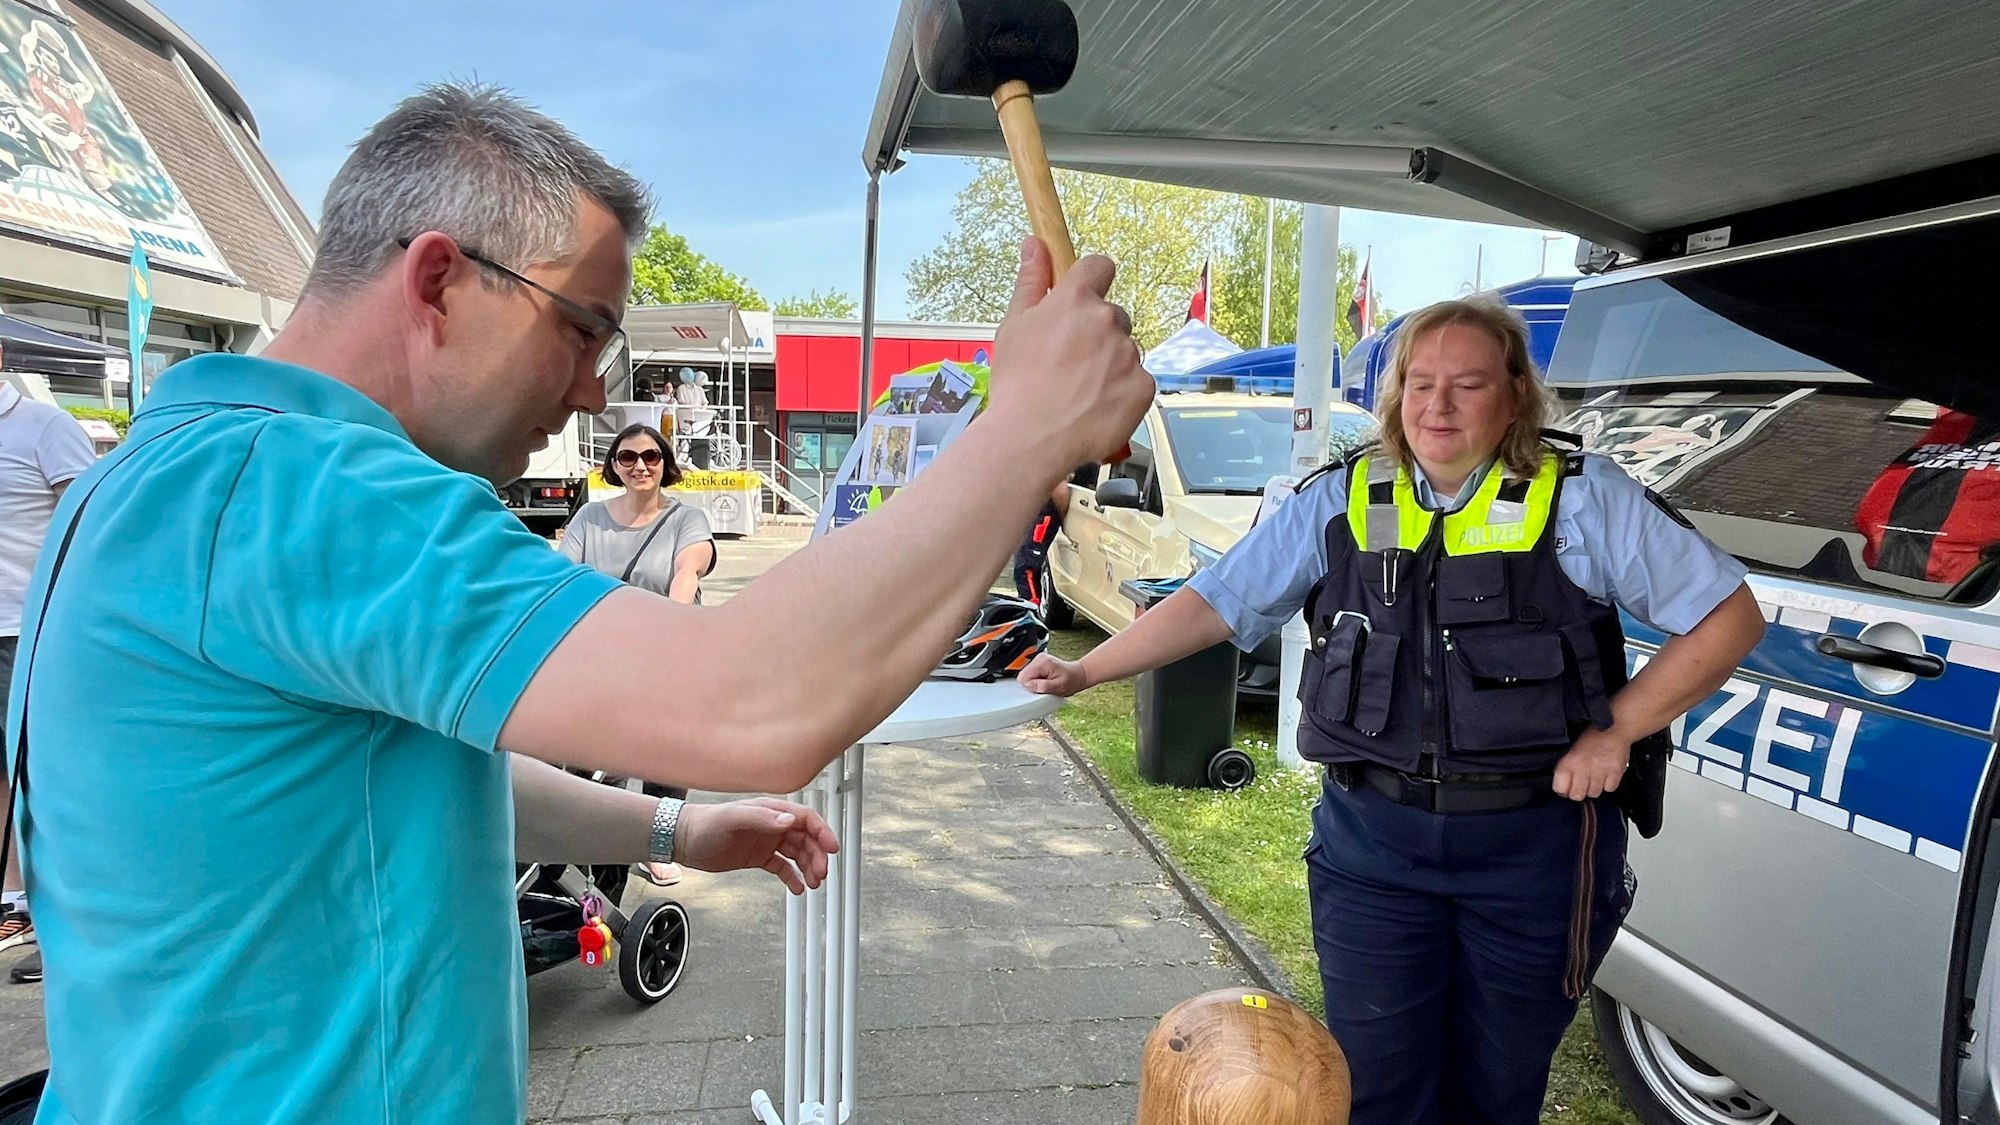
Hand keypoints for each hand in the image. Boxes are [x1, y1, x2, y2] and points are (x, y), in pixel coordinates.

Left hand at [672, 797, 839, 893]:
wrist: (683, 839)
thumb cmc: (705, 824)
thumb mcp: (733, 818)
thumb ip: (762, 818)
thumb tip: (789, 821)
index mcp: (771, 811)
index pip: (806, 819)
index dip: (822, 832)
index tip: (832, 848)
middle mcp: (773, 825)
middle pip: (806, 839)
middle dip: (817, 856)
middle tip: (820, 874)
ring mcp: (767, 841)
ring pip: (797, 854)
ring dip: (809, 867)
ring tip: (813, 883)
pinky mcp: (758, 857)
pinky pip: (782, 867)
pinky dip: (792, 877)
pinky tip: (798, 888)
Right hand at [986, 238, 1153, 472]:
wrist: (1030, 438)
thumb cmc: (1016, 384)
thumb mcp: (1013, 326)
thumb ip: (1031, 281)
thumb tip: (1035, 243)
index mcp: (1075, 300)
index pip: (1099, 266)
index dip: (1092, 281)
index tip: (1082, 299)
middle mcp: (1107, 320)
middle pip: (1113, 316)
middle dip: (1098, 334)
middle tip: (1070, 365)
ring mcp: (1129, 354)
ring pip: (1125, 351)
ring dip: (1111, 365)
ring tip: (1080, 392)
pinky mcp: (1144, 386)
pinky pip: (1138, 381)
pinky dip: (1122, 393)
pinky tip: (1095, 408)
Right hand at [1019, 652, 1088, 696]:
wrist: (1078, 675)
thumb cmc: (1071, 681)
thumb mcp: (1059, 687)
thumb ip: (1043, 686)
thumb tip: (1028, 685)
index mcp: (1043, 663)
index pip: (1023, 677)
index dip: (1030, 686)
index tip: (1039, 689)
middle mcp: (1039, 658)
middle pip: (1023, 675)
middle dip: (1031, 684)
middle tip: (1045, 686)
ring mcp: (1038, 659)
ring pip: (1026, 674)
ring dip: (1034, 682)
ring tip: (1046, 683)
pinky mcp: (1039, 662)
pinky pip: (1030, 673)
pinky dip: (1036, 679)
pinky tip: (1045, 680)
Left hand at [1553, 727, 1630, 800]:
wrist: (1614, 726)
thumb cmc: (1592, 735)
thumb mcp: (1570, 748)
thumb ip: (1565, 765)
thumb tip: (1561, 783)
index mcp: (1569, 761)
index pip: (1560, 788)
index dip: (1562, 790)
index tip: (1565, 786)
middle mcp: (1583, 768)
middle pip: (1577, 796)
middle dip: (1578, 792)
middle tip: (1580, 784)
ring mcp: (1600, 771)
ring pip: (1593, 794)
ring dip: (1593, 788)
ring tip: (1594, 777)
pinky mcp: (1615, 772)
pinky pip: (1609, 789)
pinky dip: (1608, 784)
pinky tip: (1606, 775)